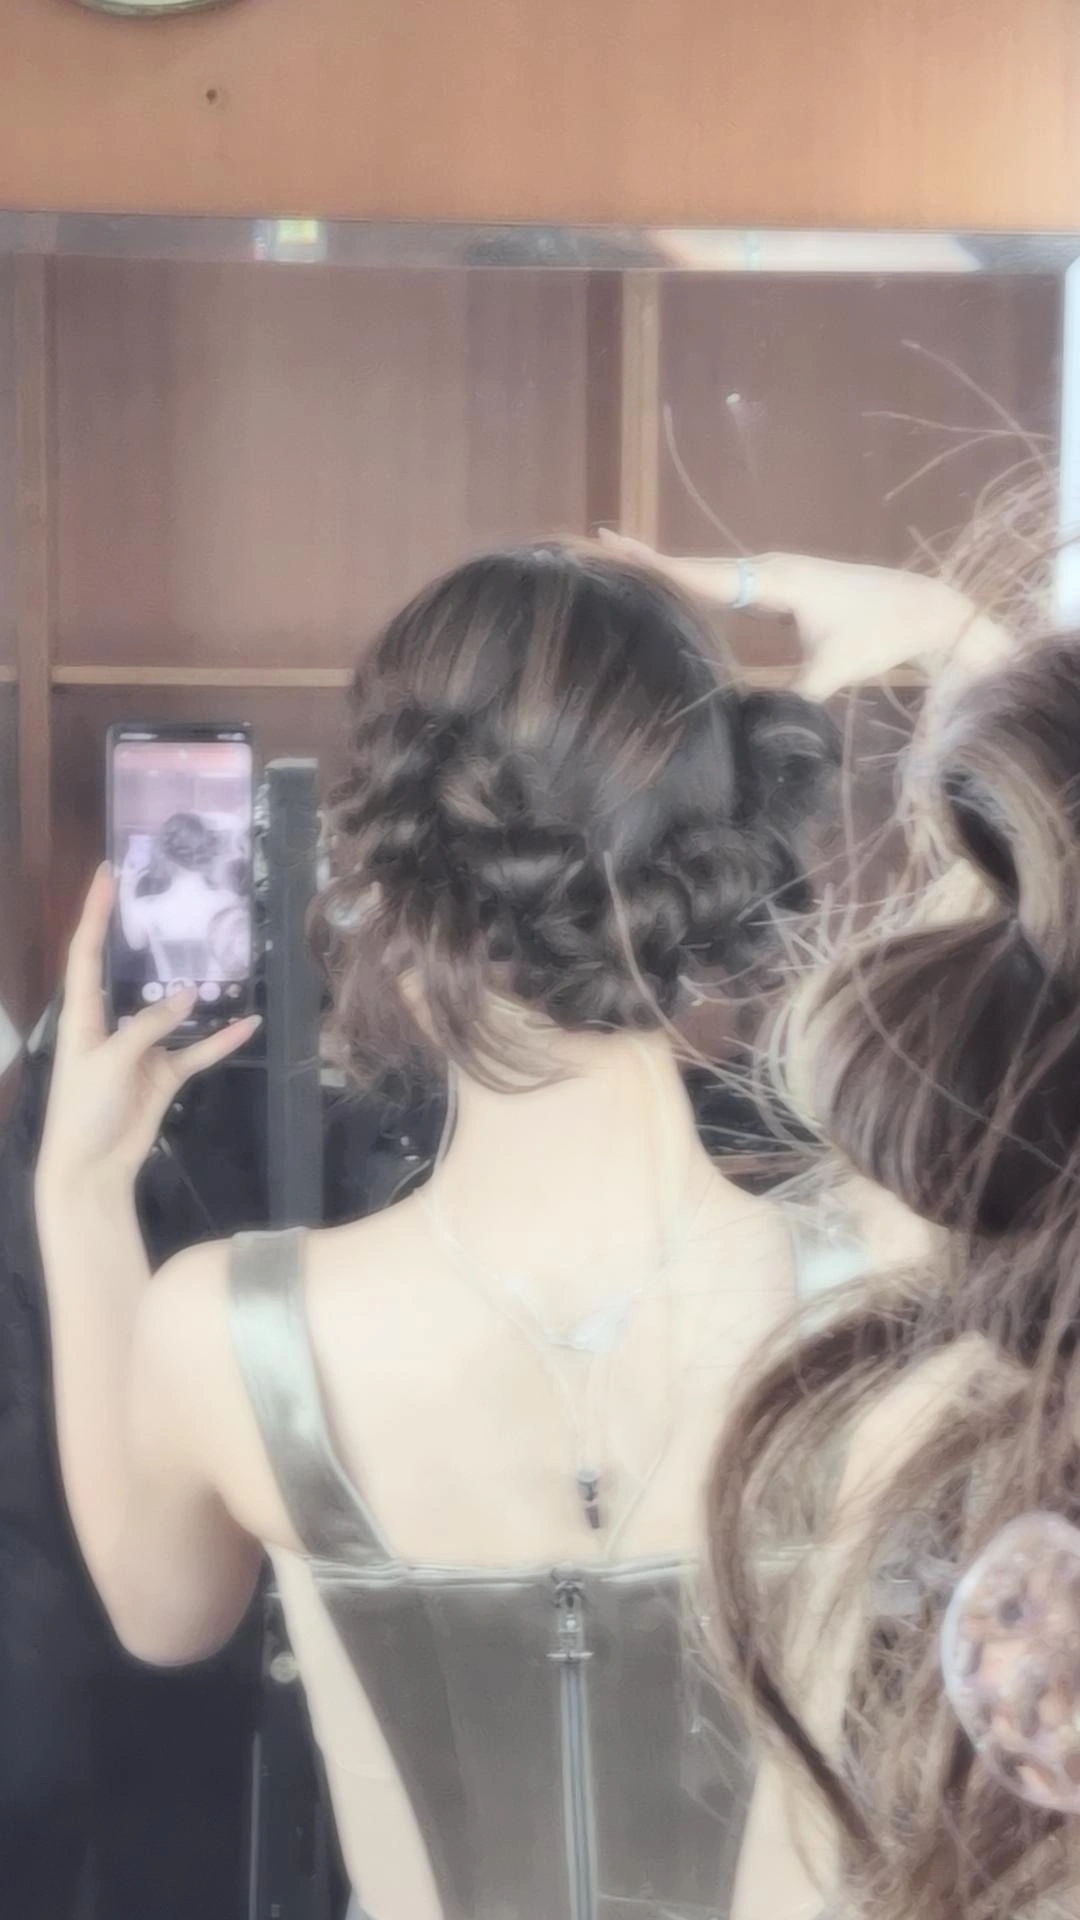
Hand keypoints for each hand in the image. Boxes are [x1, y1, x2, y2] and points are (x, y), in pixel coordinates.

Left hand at [37, 867, 259, 1197]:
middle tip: (171, 899)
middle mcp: (111, 1024)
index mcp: (82, 1015)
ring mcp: (141, 1049)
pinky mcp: (163, 1075)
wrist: (91, 1169)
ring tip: (220, 956)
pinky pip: (197, 1051)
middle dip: (145, 938)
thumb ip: (147, 1026)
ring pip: (172, 1011)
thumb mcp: (109, 1061)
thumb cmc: (84, 1109)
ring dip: (195, 991)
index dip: (94, 912)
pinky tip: (249, 1024)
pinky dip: (221, 1040)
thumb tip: (188, 996)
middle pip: (129, 972)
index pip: (87, 953)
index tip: (108, 872)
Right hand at [598, 532, 1009, 700]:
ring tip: (607, 565)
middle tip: (583, 546)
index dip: (650, 563)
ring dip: (660, 570)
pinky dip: (690, 587)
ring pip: (703, 574)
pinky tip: (665, 595)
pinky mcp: (778, 592)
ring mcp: (770, 578)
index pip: (697, 571)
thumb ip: (793, 694)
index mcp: (771, 578)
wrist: (925, 610)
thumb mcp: (836, 667)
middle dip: (639, 557)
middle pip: (689, 564)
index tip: (605, 543)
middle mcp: (764, 570)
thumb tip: (750, 722)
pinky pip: (723, 588)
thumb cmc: (883, 632)